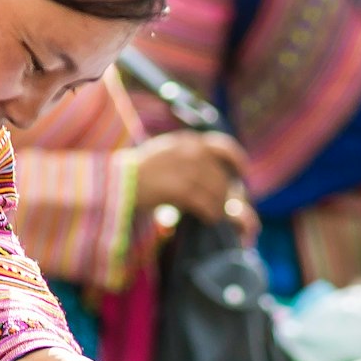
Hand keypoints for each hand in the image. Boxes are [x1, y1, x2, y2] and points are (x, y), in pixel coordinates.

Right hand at [128, 131, 254, 232]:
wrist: (117, 184)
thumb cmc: (138, 174)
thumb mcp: (165, 154)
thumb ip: (188, 159)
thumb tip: (213, 176)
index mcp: (186, 142)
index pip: (222, 147)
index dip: (237, 159)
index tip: (243, 171)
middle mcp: (189, 152)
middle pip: (220, 176)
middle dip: (225, 194)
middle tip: (223, 207)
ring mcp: (184, 170)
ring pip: (216, 191)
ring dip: (218, 206)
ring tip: (214, 215)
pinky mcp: (179, 188)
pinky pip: (205, 203)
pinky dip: (210, 213)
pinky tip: (208, 219)